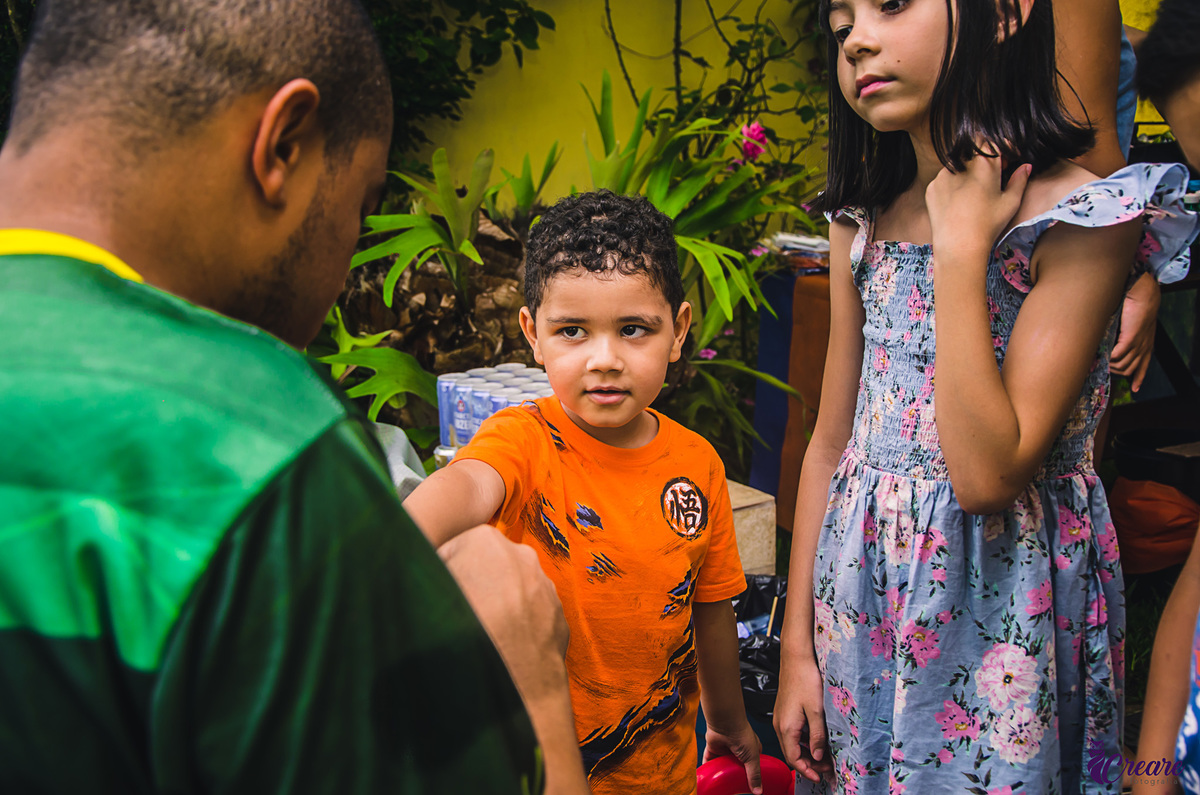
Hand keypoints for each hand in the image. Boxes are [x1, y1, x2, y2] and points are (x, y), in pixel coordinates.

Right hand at [438, 525, 569, 702]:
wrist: (508, 692)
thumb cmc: (460, 639)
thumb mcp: (424, 597)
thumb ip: (424, 575)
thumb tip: (416, 569)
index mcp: (485, 541)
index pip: (452, 550)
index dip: (439, 576)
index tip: (434, 599)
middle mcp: (522, 555)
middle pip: (487, 567)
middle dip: (473, 586)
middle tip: (456, 618)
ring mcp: (546, 587)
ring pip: (513, 590)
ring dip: (498, 606)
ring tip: (480, 637)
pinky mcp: (560, 616)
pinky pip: (532, 615)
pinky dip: (519, 627)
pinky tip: (503, 649)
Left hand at [703, 719, 762, 794]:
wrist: (725, 723)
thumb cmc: (741, 734)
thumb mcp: (752, 758)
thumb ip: (754, 775)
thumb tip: (758, 791)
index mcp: (751, 751)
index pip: (752, 767)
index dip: (751, 776)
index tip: (749, 787)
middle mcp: (737, 751)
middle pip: (736, 768)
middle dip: (735, 776)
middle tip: (734, 787)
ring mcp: (725, 750)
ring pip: (723, 766)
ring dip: (721, 773)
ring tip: (721, 785)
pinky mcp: (713, 749)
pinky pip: (709, 761)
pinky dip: (708, 768)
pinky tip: (708, 776)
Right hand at [773, 652, 833, 782]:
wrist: (796, 659)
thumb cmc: (805, 680)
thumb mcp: (817, 710)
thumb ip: (817, 736)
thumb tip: (818, 756)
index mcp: (787, 728)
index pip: (794, 759)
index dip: (808, 771)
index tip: (821, 777)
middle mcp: (780, 725)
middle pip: (792, 754)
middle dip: (809, 765)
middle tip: (827, 768)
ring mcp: (781, 719)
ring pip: (791, 745)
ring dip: (806, 754)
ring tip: (823, 757)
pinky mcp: (784, 713)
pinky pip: (791, 735)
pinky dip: (802, 743)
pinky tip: (814, 741)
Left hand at [926, 151, 1032, 262]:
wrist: (959, 246)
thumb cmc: (988, 225)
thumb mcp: (1011, 202)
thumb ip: (1020, 180)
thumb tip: (1025, 167)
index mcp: (984, 165)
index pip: (993, 142)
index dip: (1003, 148)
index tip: (1009, 160)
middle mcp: (961, 165)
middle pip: (974, 151)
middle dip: (985, 158)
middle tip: (994, 175)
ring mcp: (943, 176)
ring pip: (958, 165)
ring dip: (968, 171)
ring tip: (975, 193)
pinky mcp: (932, 188)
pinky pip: (944, 179)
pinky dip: (953, 184)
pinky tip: (960, 202)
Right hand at [1110, 272, 1160, 391]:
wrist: (1143, 296)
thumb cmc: (1136, 307)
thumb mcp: (1134, 325)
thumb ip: (1126, 335)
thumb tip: (1111, 344)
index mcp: (1147, 344)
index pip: (1144, 366)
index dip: (1139, 378)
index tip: (1135, 388)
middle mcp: (1145, 347)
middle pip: (1130, 369)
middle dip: (1116, 372)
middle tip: (1104, 367)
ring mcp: (1139, 345)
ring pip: (1123, 366)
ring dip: (1110, 365)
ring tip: (1100, 360)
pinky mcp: (1131, 340)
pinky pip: (1118, 357)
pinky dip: (1109, 358)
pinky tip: (1102, 355)